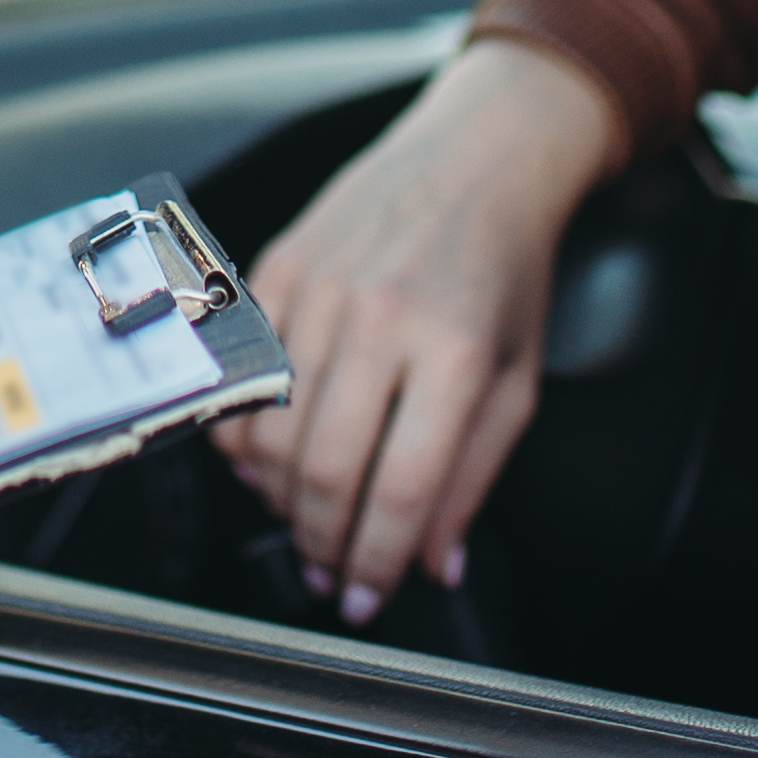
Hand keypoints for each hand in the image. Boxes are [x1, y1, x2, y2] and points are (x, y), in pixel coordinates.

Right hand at [221, 36, 625, 622]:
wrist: (478, 155)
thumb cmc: (506, 270)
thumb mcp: (520, 378)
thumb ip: (474, 476)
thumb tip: (434, 564)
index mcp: (457, 351)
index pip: (400, 488)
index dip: (376, 562)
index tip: (367, 602)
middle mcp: (383, 317)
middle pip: (322, 468)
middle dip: (319, 543)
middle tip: (327, 574)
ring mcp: (322, 287)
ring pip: (268, 428)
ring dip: (276, 497)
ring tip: (300, 520)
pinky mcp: (278, 265)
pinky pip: (236, 375)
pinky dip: (241, 432)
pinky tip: (265, 458)